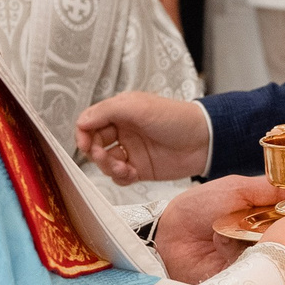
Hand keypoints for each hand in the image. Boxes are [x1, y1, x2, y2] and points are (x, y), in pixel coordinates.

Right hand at [77, 91, 209, 184]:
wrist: (203, 140)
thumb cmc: (175, 117)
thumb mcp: (137, 107)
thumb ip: (106, 112)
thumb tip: (81, 122)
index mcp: (120, 112)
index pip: (90, 122)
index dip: (83, 133)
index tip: (84, 144)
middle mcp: (123, 130)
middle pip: (94, 143)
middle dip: (94, 152)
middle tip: (103, 156)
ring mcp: (132, 150)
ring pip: (105, 162)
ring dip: (108, 166)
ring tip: (122, 167)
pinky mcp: (140, 168)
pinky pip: (119, 176)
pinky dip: (120, 177)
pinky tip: (131, 173)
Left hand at [154, 176, 281, 282]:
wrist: (167, 237)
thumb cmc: (197, 208)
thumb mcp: (234, 188)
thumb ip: (267, 188)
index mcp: (264, 215)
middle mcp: (263, 238)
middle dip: (283, 230)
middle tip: (270, 222)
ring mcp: (253, 259)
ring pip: (274, 254)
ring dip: (257, 242)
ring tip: (235, 231)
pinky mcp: (243, 278)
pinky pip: (255, 270)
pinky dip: (241, 256)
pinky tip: (223, 246)